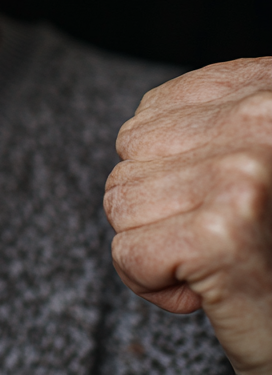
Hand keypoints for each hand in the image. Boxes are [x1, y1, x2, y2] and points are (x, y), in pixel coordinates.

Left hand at [105, 57, 271, 374]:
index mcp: (265, 85)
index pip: (153, 109)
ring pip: (121, 199)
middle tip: (220, 236)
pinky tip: (207, 291)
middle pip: (130, 150)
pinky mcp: (222, 236)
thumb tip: (137, 128)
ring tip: (217, 259)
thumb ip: (208, 124)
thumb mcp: (249, 156)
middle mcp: (262, 118)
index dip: (167, 167)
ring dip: (155, 243)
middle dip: (158, 205)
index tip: (218, 200)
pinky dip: (152, 283)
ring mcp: (241, 175)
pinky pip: (129, 254)